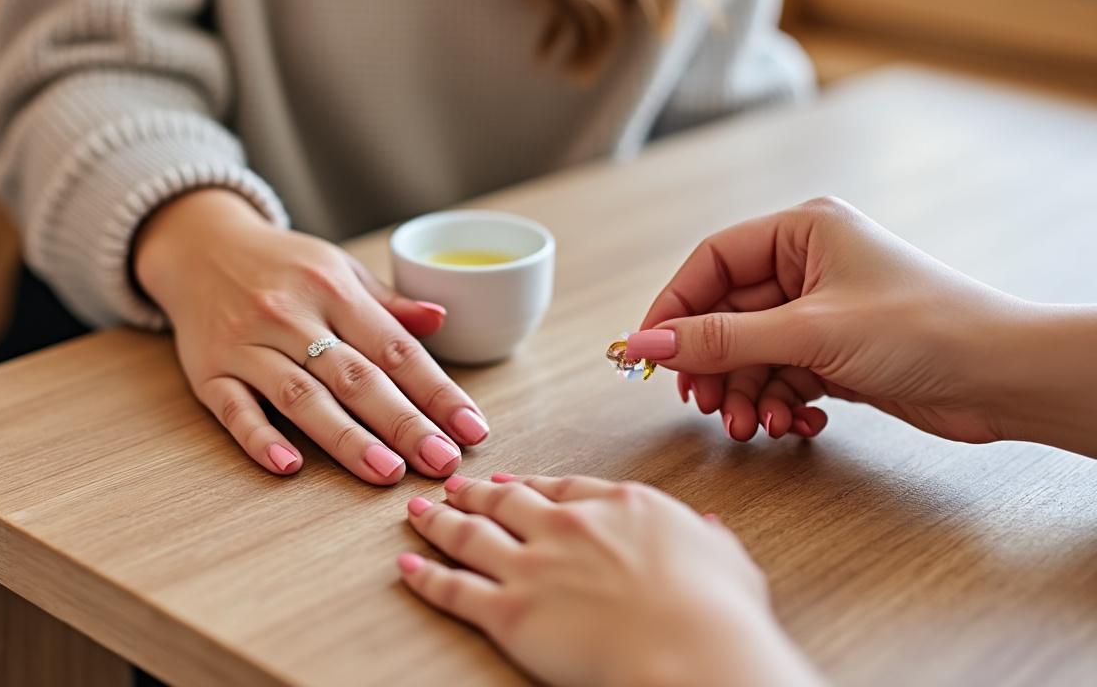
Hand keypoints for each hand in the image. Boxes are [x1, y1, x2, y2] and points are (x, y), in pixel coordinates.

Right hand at [134, 189, 489, 482]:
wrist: (199, 244)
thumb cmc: (281, 265)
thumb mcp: (338, 269)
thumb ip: (388, 304)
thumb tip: (443, 319)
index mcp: (333, 289)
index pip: (396, 348)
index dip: (437, 391)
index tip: (472, 429)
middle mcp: (292, 315)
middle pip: (356, 377)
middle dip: (404, 422)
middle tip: (441, 461)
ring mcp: (248, 344)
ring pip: (302, 396)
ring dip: (347, 437)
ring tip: (387, 472)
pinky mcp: (210, 371)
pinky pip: (235, 408)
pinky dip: (260, 437)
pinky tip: (289, 465)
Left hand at [398, 474, 820, 686]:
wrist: (693, 650)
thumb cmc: (718, 613)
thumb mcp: (726, 560)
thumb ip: (706, 540)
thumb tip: (708, 530)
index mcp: (619, 506)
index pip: (562, 488)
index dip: (530, 485)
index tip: (512, 481)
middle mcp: (567, 527)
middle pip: (507, 501)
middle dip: (476, 492)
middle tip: (453, 485)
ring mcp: (534, 566)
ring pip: (470, 535)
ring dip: (439, 522)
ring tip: (418, 512)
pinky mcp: (509, 612)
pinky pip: (454, 589)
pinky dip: (424, 576)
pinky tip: (406, 565)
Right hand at [630, 197, 1045, 445]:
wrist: (1005, 378)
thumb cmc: (924, 330)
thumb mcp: (809, 333)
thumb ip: (721, 340)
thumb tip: (647, 342)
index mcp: (802, 232)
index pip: (711, 263)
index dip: (674, 308)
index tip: (647, 352)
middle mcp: (808, 265)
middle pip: (726, 315)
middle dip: (713, 366)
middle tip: (704, 405)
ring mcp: (821, 310)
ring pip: (751, 353)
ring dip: (744, 393)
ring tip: (751, 426)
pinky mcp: (836, 352)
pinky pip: (780, 375)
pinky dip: (777, 402)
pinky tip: (792, 423)